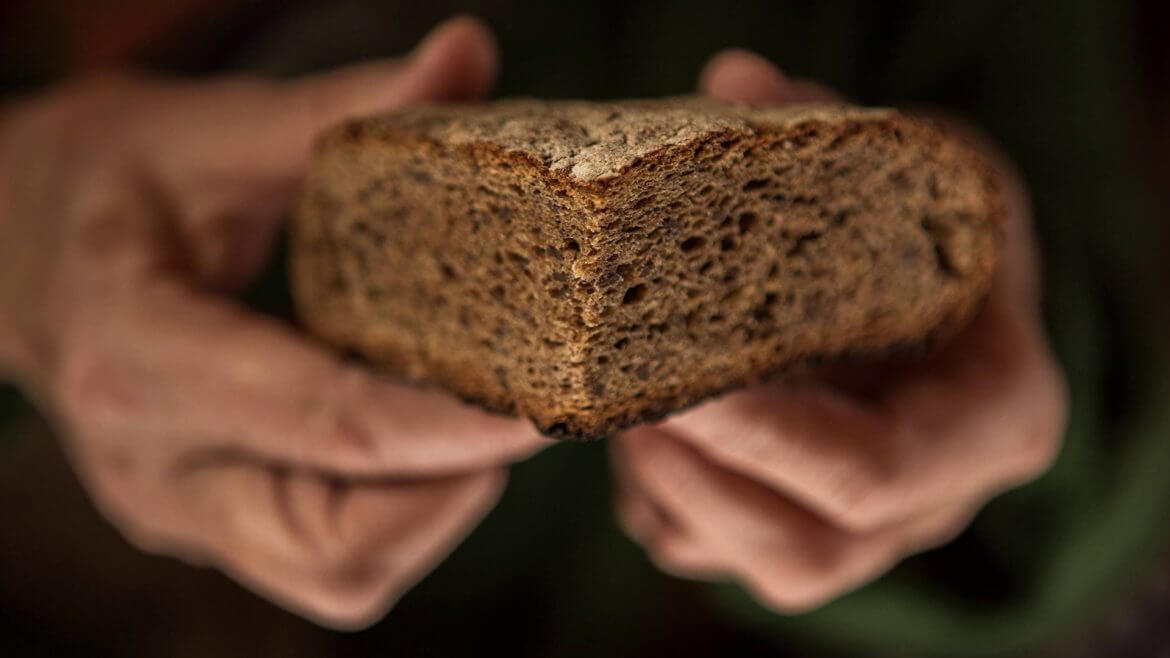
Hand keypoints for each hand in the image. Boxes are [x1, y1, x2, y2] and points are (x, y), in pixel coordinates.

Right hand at [0, 17, 548, 627]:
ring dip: (431, 508)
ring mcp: (180, 509)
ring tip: (473, 415)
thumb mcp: (209, 132)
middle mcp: (159, 468)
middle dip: (453, 490)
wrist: (7, 250)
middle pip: (341, 548)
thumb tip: (467, 58)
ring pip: (340, 572)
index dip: (455, 426)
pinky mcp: (208, 519)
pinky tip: (422, 431)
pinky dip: (397, 510)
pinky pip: (327, 556)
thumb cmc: (100, 183)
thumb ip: (341, 108)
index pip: (333, 426)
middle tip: (517, 406)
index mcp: (145, 360)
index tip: (551, 403)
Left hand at [612, 51, 1067, 611]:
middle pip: (809, 551)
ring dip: (670, 496)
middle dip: (699, 481)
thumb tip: (735, 82)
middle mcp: (933, 500)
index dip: (765, 438)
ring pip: (754, 564)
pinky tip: (638, 430)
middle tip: (623, 407)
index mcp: (991, 419)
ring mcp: (868, 531)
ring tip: (620, 415)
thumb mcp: (920, 166)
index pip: (873, 470)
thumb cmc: (938, 230)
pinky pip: (714, 552)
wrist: (938, 296)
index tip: (671, 386)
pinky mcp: (799, 530)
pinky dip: (658, 500)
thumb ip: (838, 128)